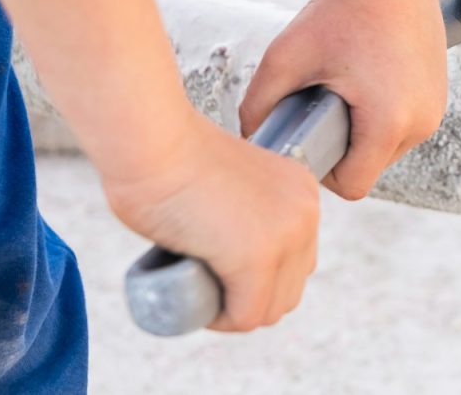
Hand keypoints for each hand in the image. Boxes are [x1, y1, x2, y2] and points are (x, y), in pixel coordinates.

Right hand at [103, 112, 320, 331]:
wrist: (154, 141)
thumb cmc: (172, 157)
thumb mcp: (233, 184)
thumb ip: (244, 208)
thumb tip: (228, 245)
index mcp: (301, 191)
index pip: (296, 260)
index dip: (259, 278)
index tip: (221, 271)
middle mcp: (305, 212)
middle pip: (289, 288)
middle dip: (250, 299)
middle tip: (206, 285)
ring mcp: (286, 236)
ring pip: (269, 308)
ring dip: (236, 312)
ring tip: (200, 293)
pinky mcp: (257, 258)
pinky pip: (246, 315)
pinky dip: (222, 320)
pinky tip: (200, 306)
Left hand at [239, 0, 447, 200]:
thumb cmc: (336, 11)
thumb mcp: (284, 59)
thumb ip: (257, 106)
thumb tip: (248, 139)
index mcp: (387, 122)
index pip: (352, 185)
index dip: (323, 170)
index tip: (308, 135)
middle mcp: (422, 121)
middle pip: (372, 167)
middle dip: (344, 148)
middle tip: (321, 106)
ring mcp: (436, 106)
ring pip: (390, 146)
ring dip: (365, 132)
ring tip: (344, 93)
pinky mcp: (440, 90)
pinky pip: (406, 122)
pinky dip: (384, 113)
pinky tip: (364, 84)